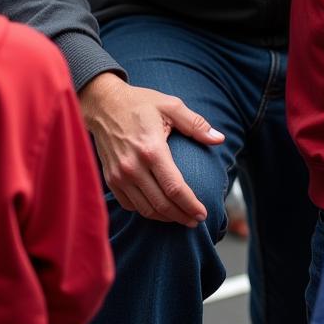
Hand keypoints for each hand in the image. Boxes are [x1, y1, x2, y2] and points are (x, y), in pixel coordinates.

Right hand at [79, 73, 223, 226]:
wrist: (103, 103)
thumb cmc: (139, 103)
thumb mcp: (170, 106)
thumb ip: (196, 124)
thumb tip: (220, 139)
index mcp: (151, 149)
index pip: (175, 188)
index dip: (191, 205)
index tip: (203, 213)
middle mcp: (133, 166)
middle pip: (161, 204)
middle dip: (181, 216)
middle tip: (195, 220)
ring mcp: (119, 175)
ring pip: (145, 209)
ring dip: (165, 218)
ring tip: (180, 217)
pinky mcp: (110, 178)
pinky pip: (130, 204)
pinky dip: (146, 210)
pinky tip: (158, 208)